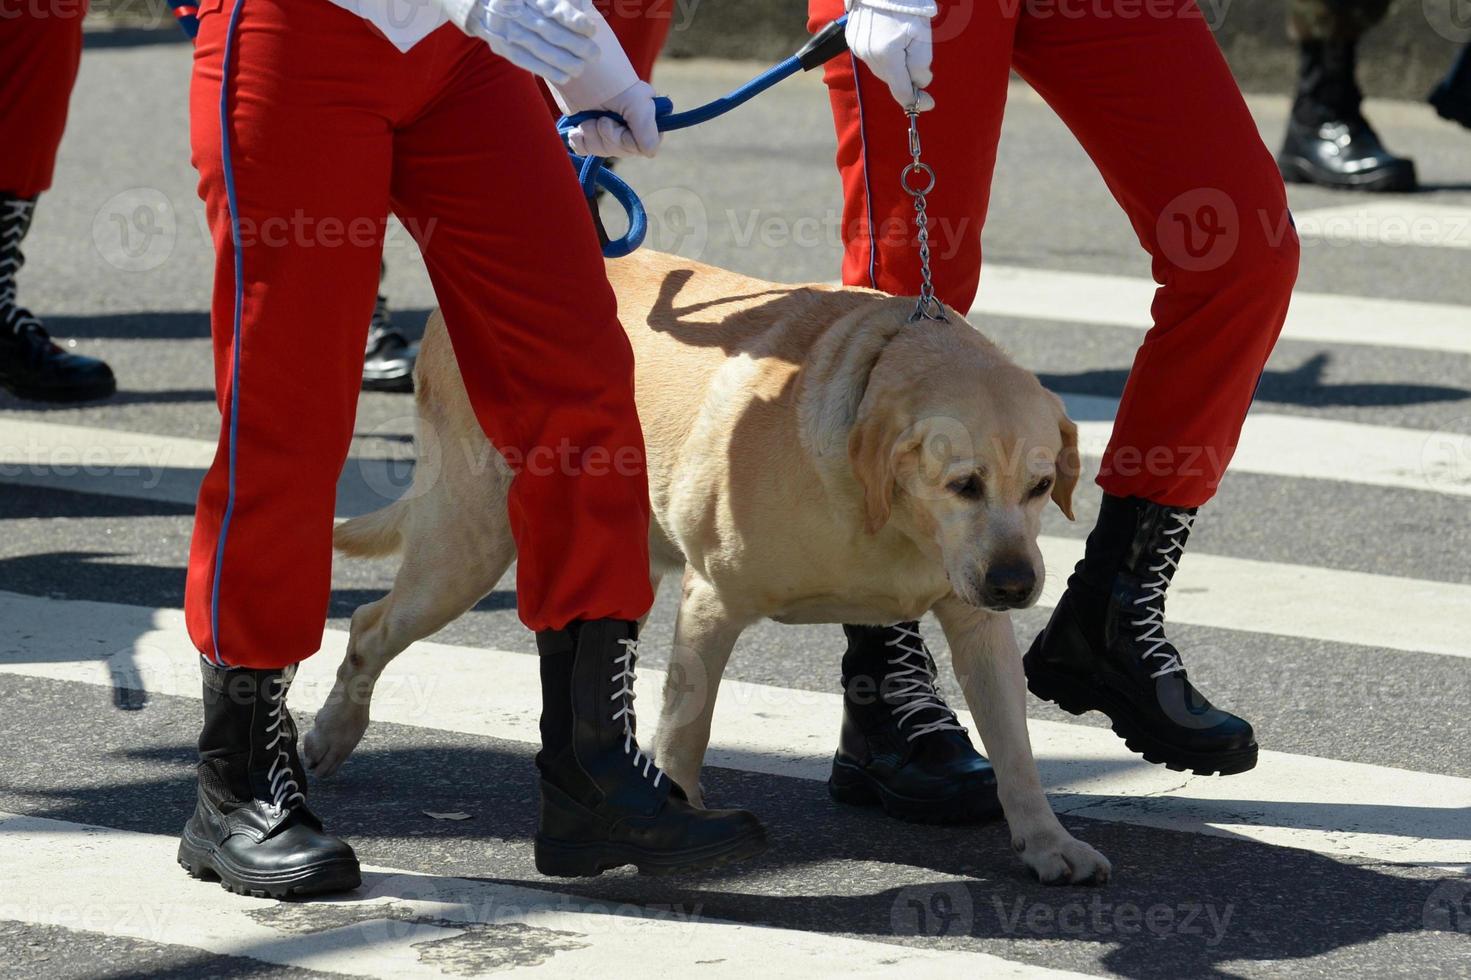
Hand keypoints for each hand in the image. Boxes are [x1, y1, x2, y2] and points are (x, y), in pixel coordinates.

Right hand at [461, 0, 598, 85]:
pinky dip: (547, 70)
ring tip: (581, 68)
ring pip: (540, 48)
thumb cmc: (523, 1)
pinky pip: (526, 61)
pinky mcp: (502, 47)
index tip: (591, 30)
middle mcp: (516, 11)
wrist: (483, 5)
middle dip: (575, 45)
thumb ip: (562, 0)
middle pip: (549, 31)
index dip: (574, 20)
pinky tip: (564, 77)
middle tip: (594, 54)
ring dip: (564, 62)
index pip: (554, 8)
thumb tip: (583, 7)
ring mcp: (507, 30)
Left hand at [565, 81, 661, 157]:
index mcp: (646, 117)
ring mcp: (608, 128)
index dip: (626, 141)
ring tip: (586, 121)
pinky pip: (586, 149)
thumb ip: (646, 127)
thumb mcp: (635, 100)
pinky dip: (580, 141)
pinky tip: (576, 130)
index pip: (643, 147)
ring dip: (591, 137)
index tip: (614, 123)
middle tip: (599, 119)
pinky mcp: (589, 130)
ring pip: (603, 151)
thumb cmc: (610, 79)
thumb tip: (649, 153)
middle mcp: (630, 125)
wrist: (577, 68)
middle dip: (606, 137)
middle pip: (622, 151)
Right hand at [845, 0, 936, 110]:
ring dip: (894, 66)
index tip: (929, 104)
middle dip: (906, 77)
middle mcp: (868, 55)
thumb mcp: (922, 35)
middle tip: (920, 69)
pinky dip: (883, 55)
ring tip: (903, 45)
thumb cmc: (907, 6)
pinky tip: (890, 40)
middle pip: (891, 79)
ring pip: (881, 69)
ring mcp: (858, 48)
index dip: (916, 101)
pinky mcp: (853, 40)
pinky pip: (871, 57)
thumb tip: (919, 83)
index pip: (901, 90)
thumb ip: (921, 65)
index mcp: (886, 55)